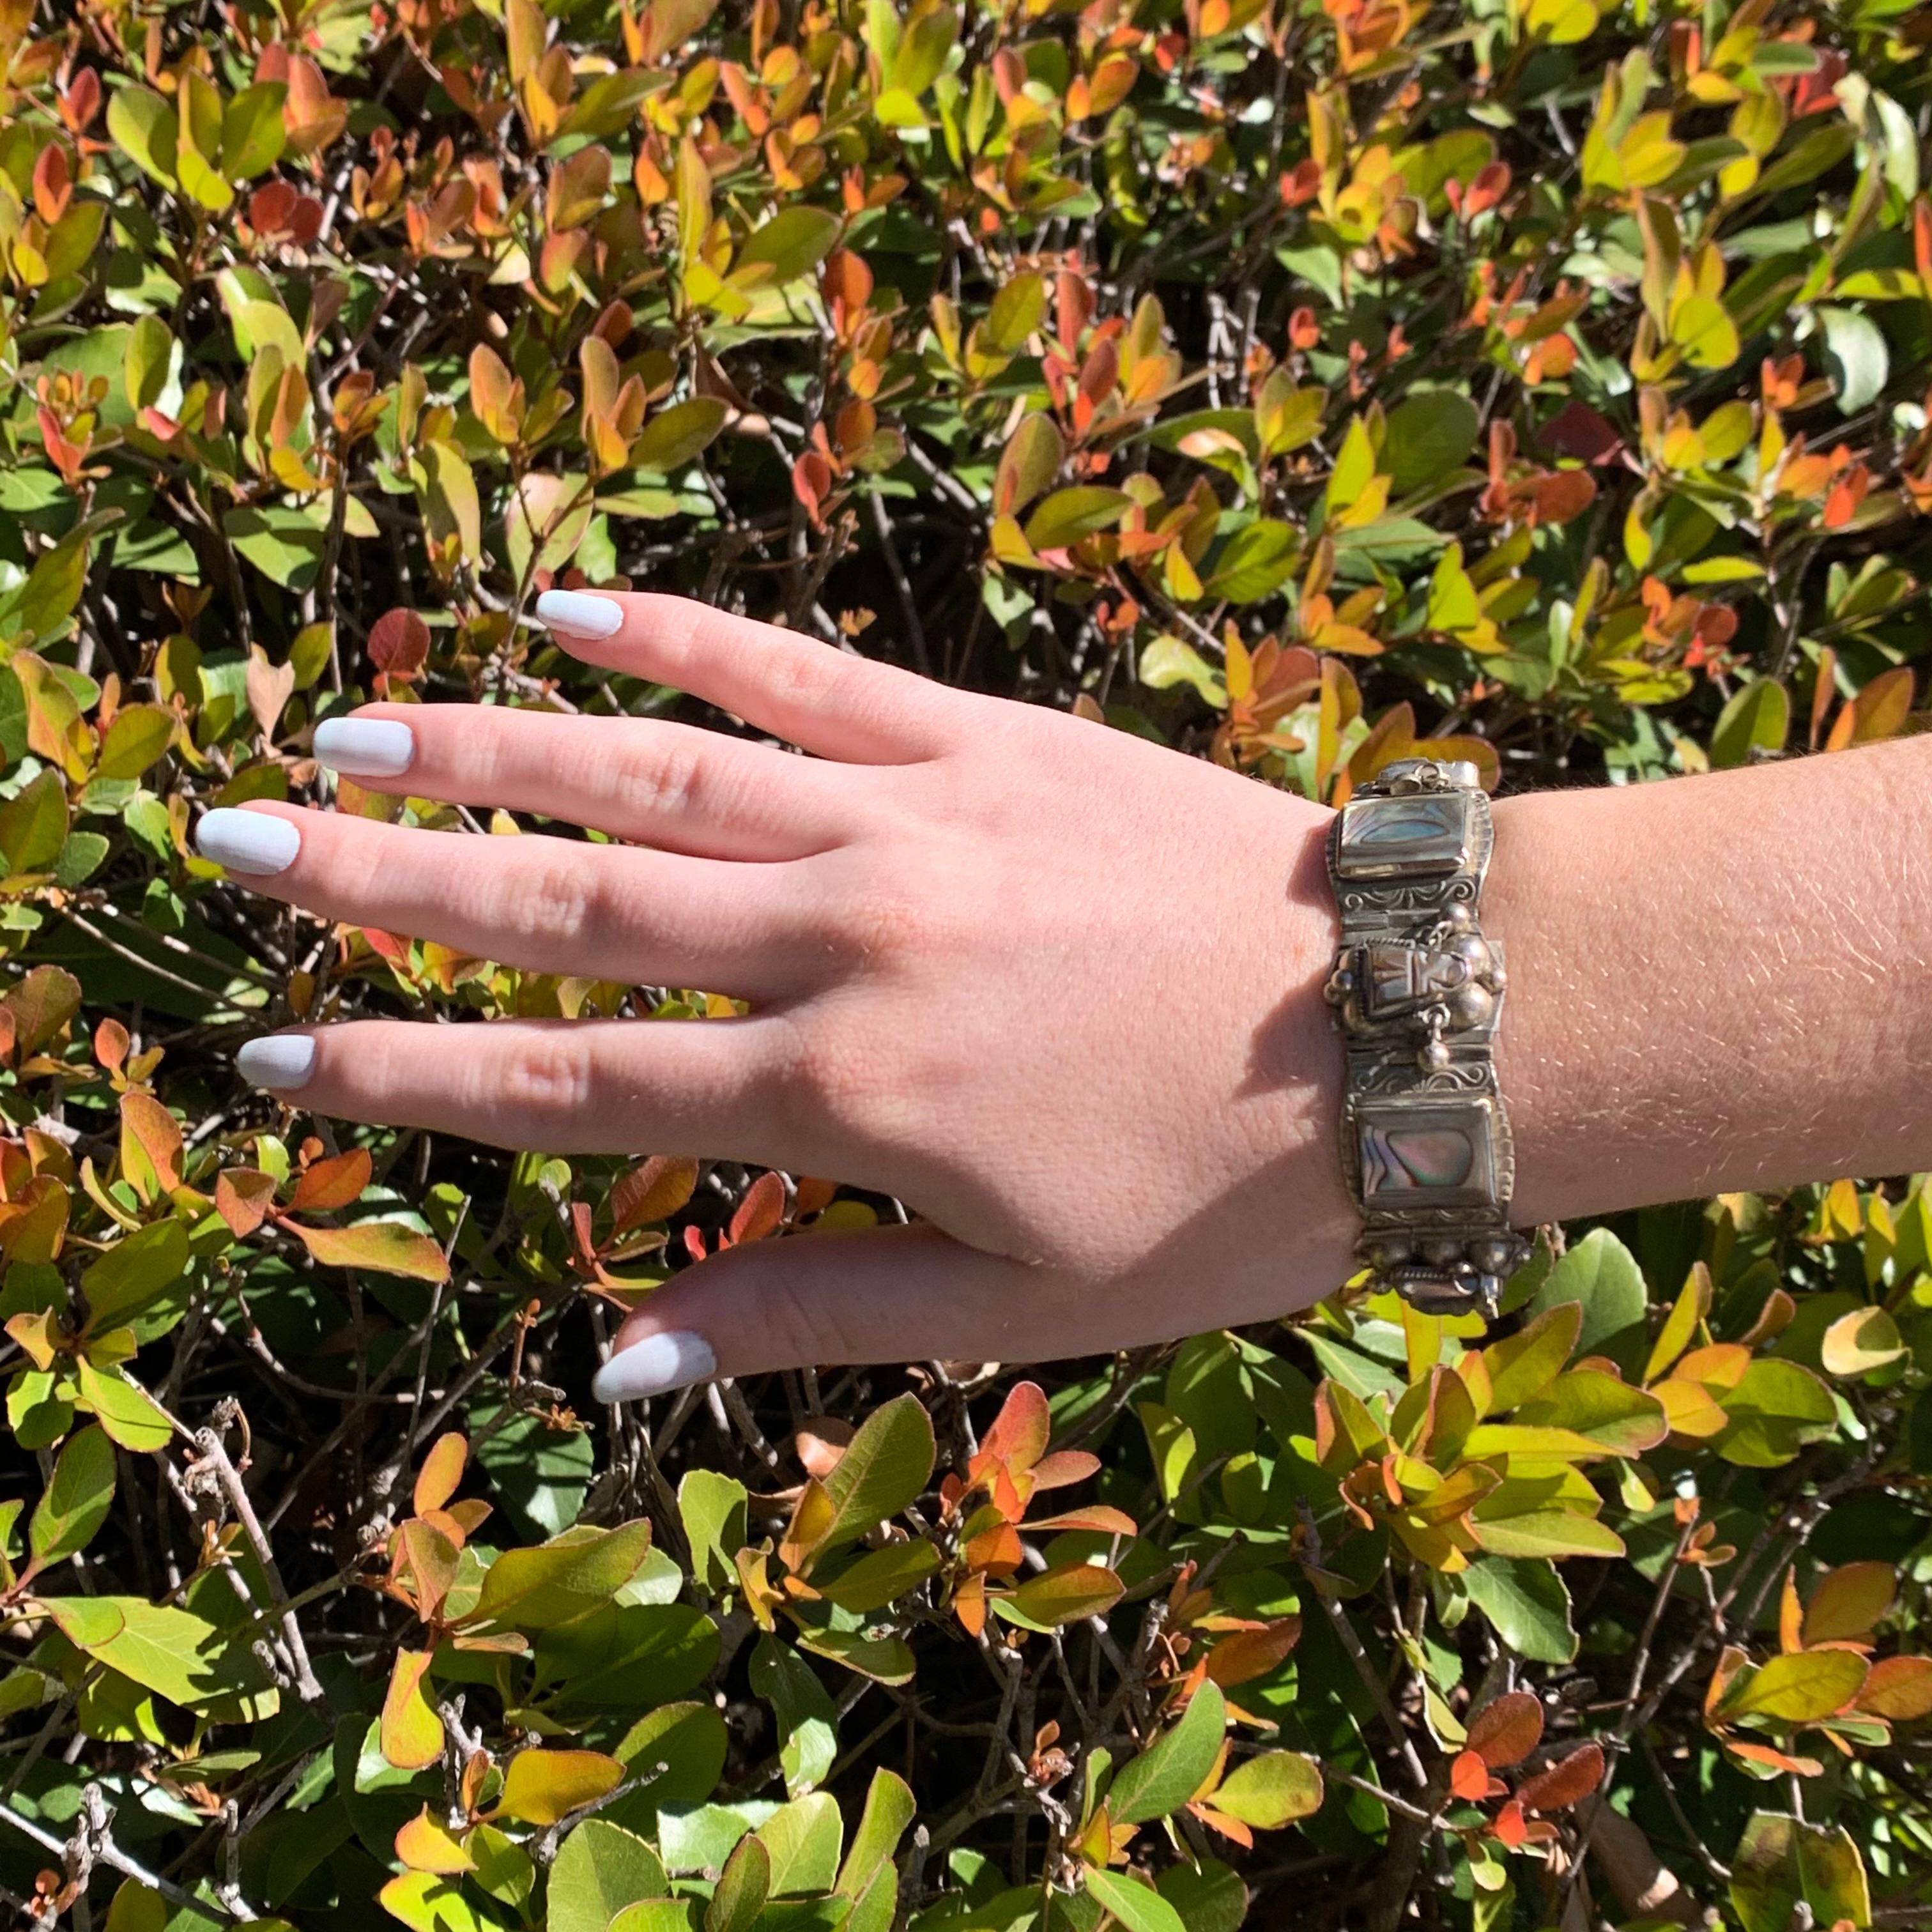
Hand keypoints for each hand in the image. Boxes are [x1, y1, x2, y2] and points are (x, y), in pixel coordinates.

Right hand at [195, 591, 1354, 1397]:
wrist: (1408, 1029)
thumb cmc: (1227, 1194)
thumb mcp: (1024, 1303)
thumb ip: (813, 1314)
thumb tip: (621, 1358)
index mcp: (847, 1097)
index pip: (570, 1085)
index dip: (405, 1073)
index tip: (269, 1047)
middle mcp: (847, 939)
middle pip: (568, 907)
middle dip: (384, 883)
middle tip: (230, 841)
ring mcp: (911, 818)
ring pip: (654, 771)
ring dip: (487, 747)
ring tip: (346, 726)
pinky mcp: (981, 736)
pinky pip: (801, 673)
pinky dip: (678, 633)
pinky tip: (565, 605)